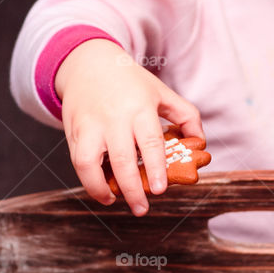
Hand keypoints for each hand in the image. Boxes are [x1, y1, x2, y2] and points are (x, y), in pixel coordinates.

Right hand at [55, 39, 203, 214]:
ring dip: (100, 187)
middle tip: (142, 208)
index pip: (150, 142)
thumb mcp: (161, 91)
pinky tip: (102, 188)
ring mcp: (90, 126)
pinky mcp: (73, 132)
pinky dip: (88, 179)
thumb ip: (185, 115)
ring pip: (89, 163)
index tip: (160, 190)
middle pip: (122, 159)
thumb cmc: (130, 82)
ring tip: (113, 200)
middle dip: (132, 188)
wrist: (87, 64)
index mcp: (140, 108)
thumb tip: (200, 142)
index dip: (156, 168)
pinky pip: (77, 161)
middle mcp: (113, 118)